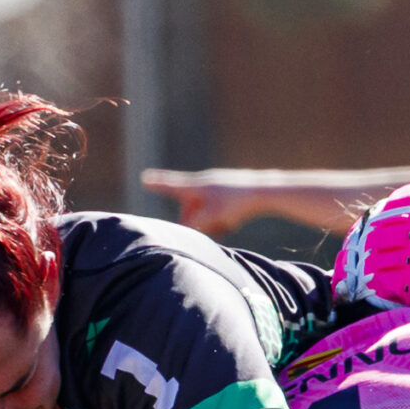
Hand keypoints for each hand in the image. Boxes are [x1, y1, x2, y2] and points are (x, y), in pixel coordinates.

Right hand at [141, 170, 271, 236]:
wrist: (265, 191)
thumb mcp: (210, 217)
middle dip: (197, 222)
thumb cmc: (236, 202)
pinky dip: (222, 221)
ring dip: (212, 223)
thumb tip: (183, 230)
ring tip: (228, 222)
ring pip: (205, 213)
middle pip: (189, 209)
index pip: (170, 185)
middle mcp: (204, 185)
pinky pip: (218, 213)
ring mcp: (217, 189)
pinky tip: (235, 221)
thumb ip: (193, 225)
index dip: (157, 184)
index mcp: (195, 186)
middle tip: (213, 225)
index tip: (144, 178)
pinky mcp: (229, 195)